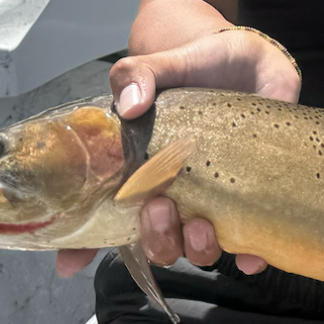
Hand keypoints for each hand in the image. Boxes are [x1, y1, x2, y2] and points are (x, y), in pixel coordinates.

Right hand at [54, 26, 297, 278]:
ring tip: (201, 225)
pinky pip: (252, 243)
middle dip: (155, 239)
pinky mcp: (254, 199)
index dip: (83, 246)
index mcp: (143, 172)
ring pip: (198, 248)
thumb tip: (130, 106)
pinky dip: (251, 256)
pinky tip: (252, 255)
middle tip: (159, 208)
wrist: (250, 59)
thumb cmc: (197, 67)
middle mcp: (176, 194)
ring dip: (196, 248)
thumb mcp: (163, 64)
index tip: (69, 264)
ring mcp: (215, 200)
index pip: (106, 216)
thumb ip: (138, 75)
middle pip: (157, 242)